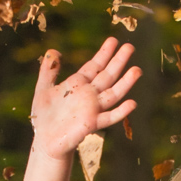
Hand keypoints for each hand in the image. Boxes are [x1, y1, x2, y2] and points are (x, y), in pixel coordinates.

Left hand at [29, 37, 139, 159]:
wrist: (44, 140)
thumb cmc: (44, 117)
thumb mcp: (43, 89)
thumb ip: (48, 71)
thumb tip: (52, 51)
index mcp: (78, 84)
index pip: (95, 66)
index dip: (104, 53)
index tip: (114, 40)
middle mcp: (89, 95)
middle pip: (107, 76)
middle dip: (118, 61)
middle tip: (130, 46)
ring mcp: (92, 109)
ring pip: (113, 94)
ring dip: (125, 83)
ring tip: (137, 70)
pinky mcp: (92, 124)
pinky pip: (109, 117)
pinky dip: (121, 112)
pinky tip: (132, 103)